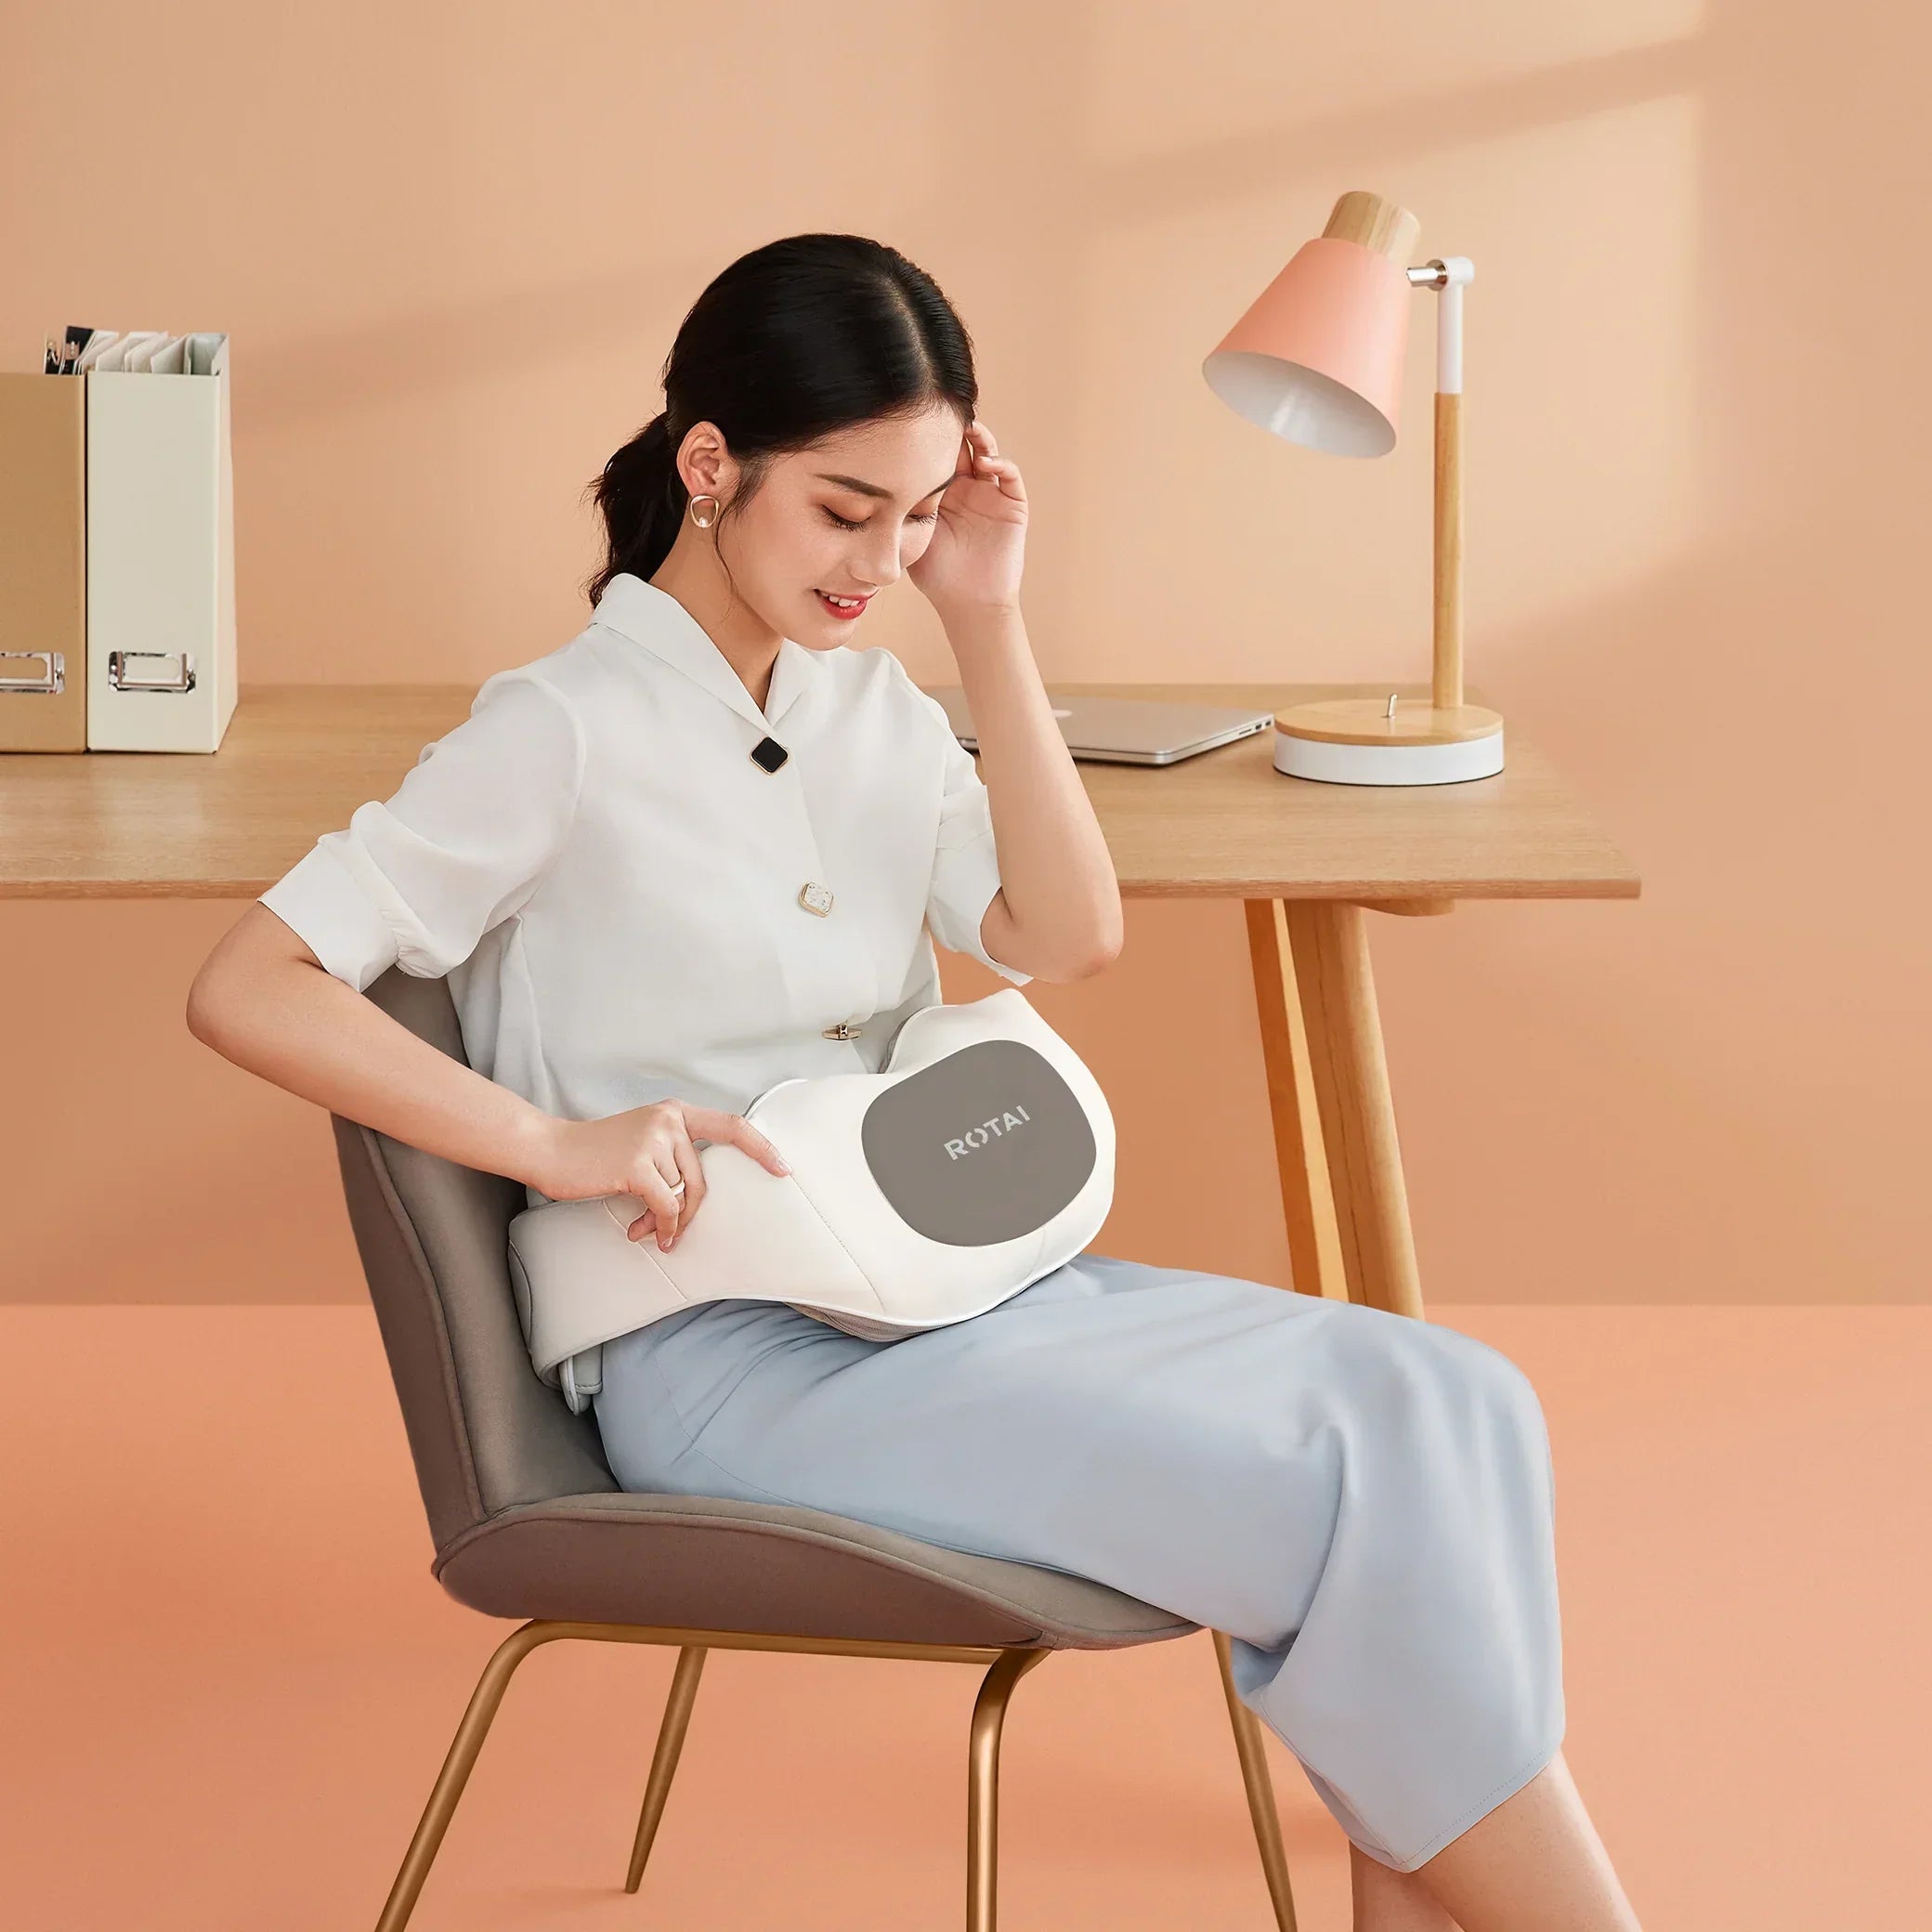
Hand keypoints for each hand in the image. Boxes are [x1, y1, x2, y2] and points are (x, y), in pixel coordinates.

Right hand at [528, 1100, 790, 1251]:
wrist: (551, 1150)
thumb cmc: (596, 1154)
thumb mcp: (642, 1142)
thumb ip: (672, 1156)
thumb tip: (695, 1196)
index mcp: (673, 1113)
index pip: (731, 1126)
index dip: (761, 1147)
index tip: (782, 1168)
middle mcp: (668, 1121)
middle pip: (700, 1178)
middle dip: (689, 1211)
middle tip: (670, 1232)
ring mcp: (652, 1140)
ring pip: (680, 1195)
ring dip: (663, 1221)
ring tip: (641, 1228)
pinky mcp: (636, 1165)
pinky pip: (665, 1206)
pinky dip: (658, 1226)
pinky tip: (643, 1232)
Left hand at [907, 419, 1027, 618]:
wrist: (969, 604)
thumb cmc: (936, 576)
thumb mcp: (910, 535)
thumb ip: (898, 508)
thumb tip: (867, 480)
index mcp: (940, 491)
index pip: (934, 453)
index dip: (928, 436)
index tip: (914, 418)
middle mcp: (966, 487)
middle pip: (961, 445)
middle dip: (953, 426)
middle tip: (942, 410)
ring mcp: (990, 494)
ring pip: (987, 452)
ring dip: (980, 436)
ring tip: (968, 426)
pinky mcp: (1012, 505)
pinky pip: (1009, 476)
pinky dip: (1000, 463)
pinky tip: (986, 462)